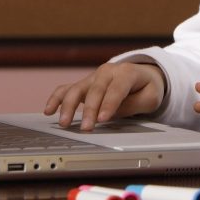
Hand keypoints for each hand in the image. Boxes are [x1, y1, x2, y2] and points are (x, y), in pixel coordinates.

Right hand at [42, 62, 163, 131]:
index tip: (103, 119)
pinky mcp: (85, 84)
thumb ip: (133, 104)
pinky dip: (56, 98)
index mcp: (127, 73)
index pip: (116, 89)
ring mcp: (93, 77)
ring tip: (64, 122)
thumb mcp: (150, 97)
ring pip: (77, 88)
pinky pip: (67, 88)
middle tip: (86, 128)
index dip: (109, 104)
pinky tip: (48, 110)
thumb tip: (112, 113)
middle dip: (89, 110)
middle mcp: (107, 72)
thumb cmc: (147, 87)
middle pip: (95, 90)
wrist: (143, 75)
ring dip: (68, 105)